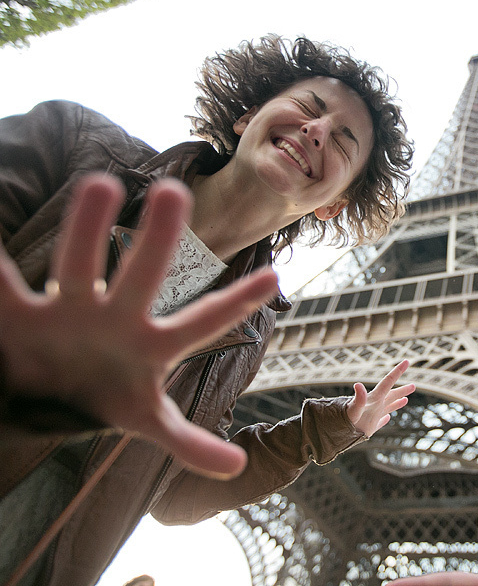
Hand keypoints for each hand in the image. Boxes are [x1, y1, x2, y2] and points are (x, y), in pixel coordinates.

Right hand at [0, 174, 279, 478]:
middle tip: (176, 192)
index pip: (202, 322)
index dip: (234, 305)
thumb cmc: (109, 392)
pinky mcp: (18, 313)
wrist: (47, 391)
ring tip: (101, 186)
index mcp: (150, 343)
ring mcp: (68, 308)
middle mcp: (115, 315)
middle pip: (141, 276)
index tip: (274, 279)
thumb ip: (188, 443)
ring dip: (88, 230)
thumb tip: (237, 468)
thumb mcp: (146, 419)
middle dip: (159, 241)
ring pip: (78, 267)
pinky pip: (4, 287)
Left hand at [347, 359, 414, 435]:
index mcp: (374, 398)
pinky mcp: (369, 427)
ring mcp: (372, 415)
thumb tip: (358, 384)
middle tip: (414, 385)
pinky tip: (388, 418)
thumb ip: (359, 398)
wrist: (336, 432)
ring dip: (397, 402)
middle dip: (402, 390)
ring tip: (406, 399)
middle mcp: (375, 405)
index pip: (388, 381)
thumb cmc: (346, 420)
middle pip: (391, 395)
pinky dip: (385, 419)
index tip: (406, 361)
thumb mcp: (354, 408)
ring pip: (388, 407)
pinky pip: (380, 422)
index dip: (397, 371)